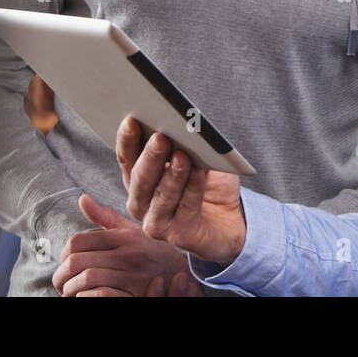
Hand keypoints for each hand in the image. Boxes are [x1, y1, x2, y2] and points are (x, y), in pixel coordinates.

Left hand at [52, 194, 203, 296]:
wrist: (186, 279)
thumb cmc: (156, 255)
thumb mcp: (134, 232)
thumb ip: (106, 218)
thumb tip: (82, 198)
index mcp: (125, 237)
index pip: (77, 242)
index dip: (64, 256)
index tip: (66, 264)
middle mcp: (129, 254)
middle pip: (75, 262)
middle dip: (61, 276)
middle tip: (61, 283)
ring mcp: (133, 276)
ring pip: (85, 279)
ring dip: (71, 290)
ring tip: (70, 293)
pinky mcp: (135, 294)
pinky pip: (99, 296)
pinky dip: (85, 299)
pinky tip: (86, 298)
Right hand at [116, 115, 245, 266]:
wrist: (231, 219)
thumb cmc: (208, 183)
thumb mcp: (195, 159)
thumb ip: (181, 145)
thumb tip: (178, 124)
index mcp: (138, 182)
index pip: (127, 160)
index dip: (127, 141)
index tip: (131, 120)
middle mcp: (141, 204)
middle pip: (140, 179)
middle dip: (150, 157)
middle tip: (159, 137)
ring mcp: (158, 223)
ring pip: (162, 195)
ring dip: (173, 173)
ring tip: (182, 154)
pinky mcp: (180, 236)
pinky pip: (187, 207)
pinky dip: (194, 187)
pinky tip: (200, 171)